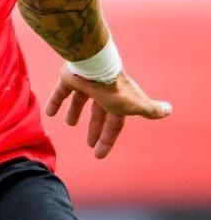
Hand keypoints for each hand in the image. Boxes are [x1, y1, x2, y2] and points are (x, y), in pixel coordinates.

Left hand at [45, 68, 171, 158]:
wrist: (92, 65)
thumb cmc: (113, 88)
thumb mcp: (134, 104)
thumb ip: (149, 110)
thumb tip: (168, 110)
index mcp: (118, 100)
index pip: (114, 123)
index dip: (107, 139)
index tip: (98, 154)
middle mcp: (102, 92)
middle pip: (98, 113)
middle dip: (95, 128)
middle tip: (89, 144)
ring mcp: (85, 84)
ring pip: (80, 100)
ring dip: (75, 111)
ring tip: (69, 123)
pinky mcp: (69, 77)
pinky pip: (61, 91)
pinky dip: (55, 101)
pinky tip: (49, 113)